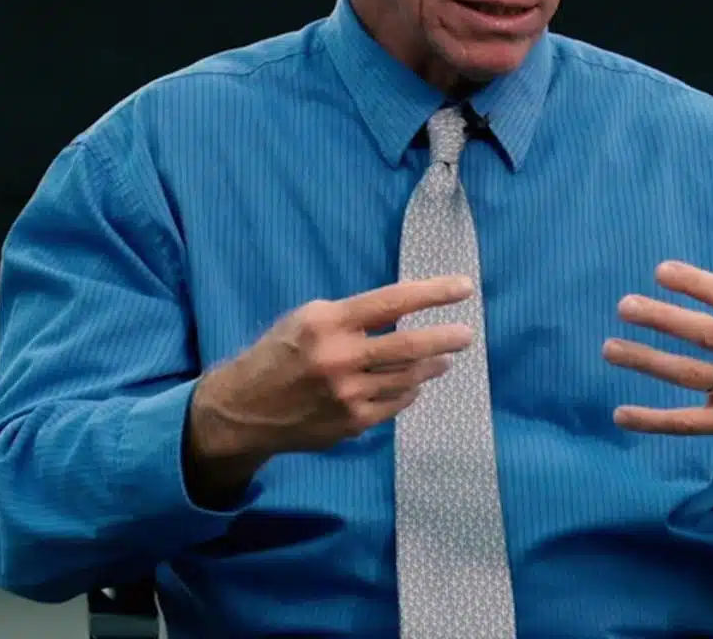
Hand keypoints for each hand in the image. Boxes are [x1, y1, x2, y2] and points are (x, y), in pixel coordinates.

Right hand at [186, 275, 473, 497]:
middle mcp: (340, 358)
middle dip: (445, 338)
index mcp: (328, 322)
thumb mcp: (308, 318)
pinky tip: (414, 384)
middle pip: (409, 345)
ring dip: (431, 366)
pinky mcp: (352, 424)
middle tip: (466, 334)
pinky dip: (409, 391)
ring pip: (407, 377)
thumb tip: (405, 313)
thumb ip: (353, 316)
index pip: (392, 301)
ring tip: (443, 358)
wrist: (245, 408)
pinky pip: (395, 404)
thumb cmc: (281, 352)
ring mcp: (348, 395)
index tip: (464, 287)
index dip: (433, 293)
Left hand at [602, 240, 712, 491]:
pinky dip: (654, 421)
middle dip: (664, 319)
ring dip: (647, 361)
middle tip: (624, 305)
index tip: (661, 270)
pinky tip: (620, 414)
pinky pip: (689, 423)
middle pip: (707, 334)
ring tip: (609, 348)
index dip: (699, 284)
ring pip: (690, 375)